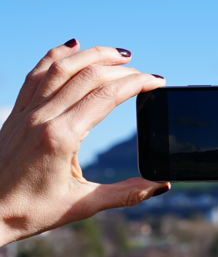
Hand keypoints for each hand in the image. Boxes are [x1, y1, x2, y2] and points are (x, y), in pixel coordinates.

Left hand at [0, 39, 169, 245]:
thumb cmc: (30, 210)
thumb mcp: (83, 205)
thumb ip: (126, 194)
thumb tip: (161, 185)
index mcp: (61, 137)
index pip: (106, 97)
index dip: (136, 84)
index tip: (156, 81)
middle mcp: (43, 117)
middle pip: (89, 76)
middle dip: (122, 69)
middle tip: (144, 73)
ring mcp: (27, 111)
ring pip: (62, 66)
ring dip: (93, 54)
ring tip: (119, 54)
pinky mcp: (17, 111)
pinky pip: (37, 72)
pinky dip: (58, 55)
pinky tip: (74, 46)